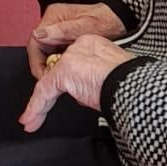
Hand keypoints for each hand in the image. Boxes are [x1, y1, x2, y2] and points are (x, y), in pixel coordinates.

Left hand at [19, 34, 134, 130]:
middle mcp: (81, 46)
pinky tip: (30, 120)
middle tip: (39, 111)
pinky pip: (43, 92)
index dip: (66, 82)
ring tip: (31, 120)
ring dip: (38, 104)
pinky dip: (35, 108)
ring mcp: (71, 57)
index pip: (73, 62)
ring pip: (48, 82)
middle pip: (58, 71)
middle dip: (49, 93)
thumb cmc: (133, 85)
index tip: (63, 95)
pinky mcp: (64, 70)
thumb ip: (95, 79)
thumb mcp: (113, 77)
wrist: (137, 86)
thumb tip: (86, 92)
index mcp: (95, 45)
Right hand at [27, 2, 125, 77]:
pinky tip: (67, 69)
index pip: (35, 40)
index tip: (43, 74)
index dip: (36, 61)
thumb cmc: (106, 21)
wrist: (118, 20)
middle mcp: (54, 22)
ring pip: (46, 51)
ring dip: (51, 64)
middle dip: (43, 65)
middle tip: (51, 79)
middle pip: (38, 47)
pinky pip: (55, 52)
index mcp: (54, 16)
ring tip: (60, 76)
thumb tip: (40, 35)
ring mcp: (58, 29)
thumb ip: (62, 31)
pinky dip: (59, 62)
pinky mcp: (64, 36)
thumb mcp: (85, 27)